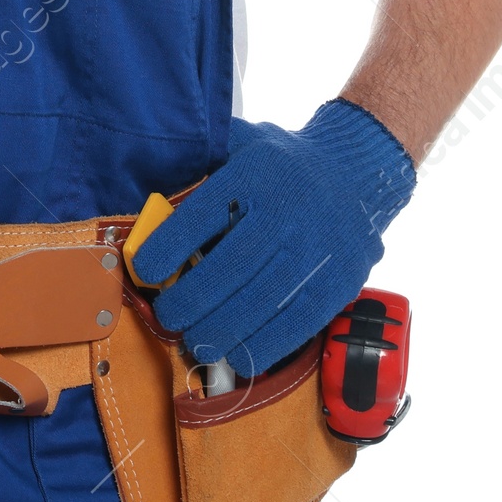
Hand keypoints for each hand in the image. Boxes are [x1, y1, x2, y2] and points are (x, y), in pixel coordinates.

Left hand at [130, 98, 416, 377]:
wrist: (355, 173)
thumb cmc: (282, 164)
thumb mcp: (243, 144)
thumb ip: (203, 161)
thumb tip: (154, 186)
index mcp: (255, 173)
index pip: (205, 212)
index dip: (171, 246)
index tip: (146, 271)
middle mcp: (287, 209)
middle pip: (232, 265)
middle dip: (193, 299)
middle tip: (169, 318)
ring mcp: (316, 249)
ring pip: (263, 300)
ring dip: (223, 330)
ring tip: (198, 344)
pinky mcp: (339, 282)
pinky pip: (298, 322)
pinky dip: (265, 345)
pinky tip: (239, 357)